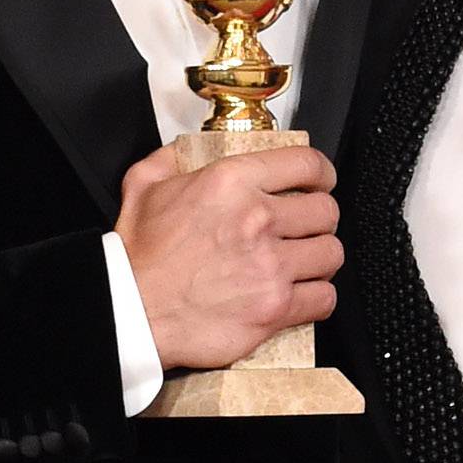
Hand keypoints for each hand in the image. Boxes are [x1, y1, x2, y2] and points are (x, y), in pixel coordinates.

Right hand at [116, 140, 342, 372]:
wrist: (131, 312)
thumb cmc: (138, 258)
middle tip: (306, 228)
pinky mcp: (275, 308)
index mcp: (231, 182)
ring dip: (320, 258)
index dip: (321, 174)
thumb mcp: (144, 186)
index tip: (320, 182)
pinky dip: (318, 297)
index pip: (307, 164)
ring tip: (304, 262)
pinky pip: (323, 298)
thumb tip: (186, 151)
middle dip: (319, 219)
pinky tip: (302, 294)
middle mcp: (257, 220)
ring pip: (330, 254)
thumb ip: (170, 159)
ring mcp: (270, 266)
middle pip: (326, 211)